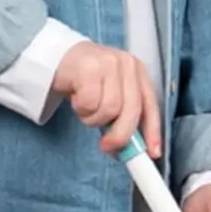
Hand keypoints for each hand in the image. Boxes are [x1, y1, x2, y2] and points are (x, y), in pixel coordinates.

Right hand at [53, 42, 161, 157]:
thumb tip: (130, 148)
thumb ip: (123, 115)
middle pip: (131, 110)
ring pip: (110, 109)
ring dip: (94, 118)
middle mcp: (127, 64)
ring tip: (86, 108)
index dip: (153, 131)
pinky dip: (82, 109)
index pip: (150, 105)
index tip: (152, 152)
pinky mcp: (90, 67)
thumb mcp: (110, 94)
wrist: (57, 58)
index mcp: (138, 71)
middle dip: (120, 135)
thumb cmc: (86, 80)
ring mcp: (109, 63)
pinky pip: (89, 104)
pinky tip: (77, 98)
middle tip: (107, 146)